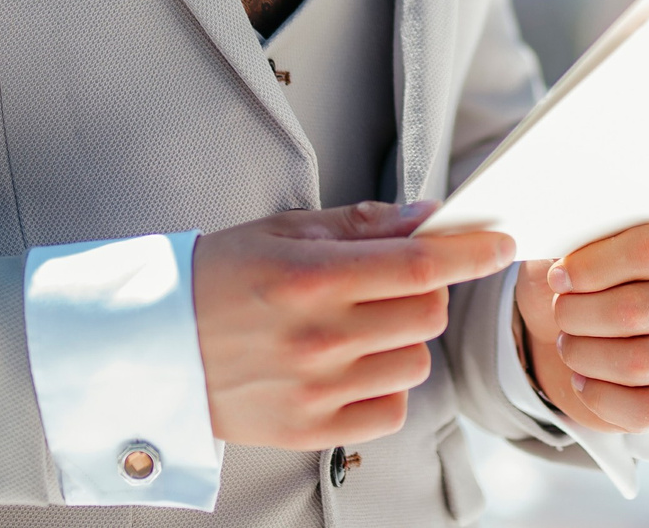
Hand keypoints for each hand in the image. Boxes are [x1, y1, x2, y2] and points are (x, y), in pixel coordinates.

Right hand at [192, 200, 514, 448]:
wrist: (149, 347)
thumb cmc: (217, 279)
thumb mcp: (284, 232)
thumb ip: (364, 225)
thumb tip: (431, 218)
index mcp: (312, 279)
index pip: (419, 265)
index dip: (471, 252)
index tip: (499, 243)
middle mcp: (318, 338)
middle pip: (427, 313)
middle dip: (426, 289)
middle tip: (394, 280)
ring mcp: (315, 390)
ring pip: (416, 362)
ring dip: (406, 339)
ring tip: (364, 325)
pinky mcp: (309, 430)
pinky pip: (391, 409)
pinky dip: (385, 386)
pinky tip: (352, 365)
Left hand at [512, 220, 648, 432]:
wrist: (566, 330)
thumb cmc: (574, 281)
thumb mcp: (566, 246)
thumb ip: (569, 236)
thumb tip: (558, 244)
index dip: (594, 266)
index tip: (559, 276)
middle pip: (636, 310)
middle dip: (578, 314)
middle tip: (559, 311)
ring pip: (638, 363)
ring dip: (584, 354)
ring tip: (568, 343)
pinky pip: (644, 409)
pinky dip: (599, 396)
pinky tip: (581, 379)